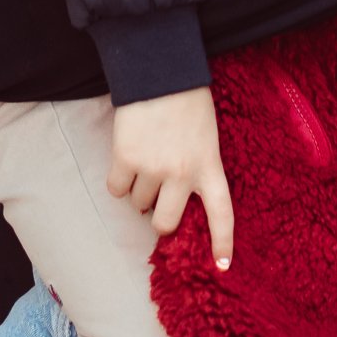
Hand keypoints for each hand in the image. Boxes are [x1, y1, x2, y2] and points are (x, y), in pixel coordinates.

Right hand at [107, 85, 233, 268]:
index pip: (222, 214)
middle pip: (165, 223)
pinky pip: (115, 188)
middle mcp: (182, 175)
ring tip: (142, 160)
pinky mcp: (125, 159)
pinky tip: (124, 158)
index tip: (221, 267)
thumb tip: (175, 193)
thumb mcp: (206, 135)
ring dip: (137, 190)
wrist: (160, 69)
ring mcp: (153, 169)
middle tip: (155, 202)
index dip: (221, 243)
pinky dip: (117, 179)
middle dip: (157, 218)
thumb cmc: (187, 99)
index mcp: (210, 166)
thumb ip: (197, 164)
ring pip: (137, 203)